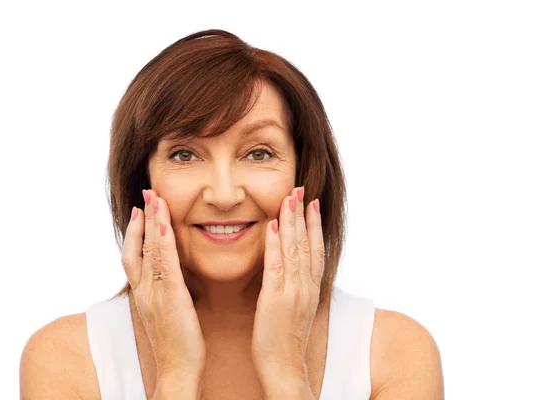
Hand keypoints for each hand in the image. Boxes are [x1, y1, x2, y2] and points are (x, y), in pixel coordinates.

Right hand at [121, 189, 205, 383]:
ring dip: (152, 222)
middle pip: (138, 246)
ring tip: (155, 198)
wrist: (177, 370)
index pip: (133, 256)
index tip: (140, 211)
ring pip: (149, 250)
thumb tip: (172, 277)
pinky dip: (162, 241)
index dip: (135, 232)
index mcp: (144, 293)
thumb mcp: (167, 313)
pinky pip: (164, 263)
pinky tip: (165, 223)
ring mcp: (154, 292)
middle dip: (142, 219)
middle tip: (146, 193)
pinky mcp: (170, 297)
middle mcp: (144, 290)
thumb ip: (166, 292)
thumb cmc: (177, 344)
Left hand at [251, 186, 323, 385]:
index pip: (316, 250)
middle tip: (301, 189)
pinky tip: (271, 226)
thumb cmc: (285, 340)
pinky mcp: (275, 300)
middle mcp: (305, 287)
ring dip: (291, 222)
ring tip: (289, 198)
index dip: (314, 225)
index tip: (312, 203)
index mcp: (311, 289)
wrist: (284, 368)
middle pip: (307, 244)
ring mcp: (292, 293)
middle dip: (303, 214)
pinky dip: (274, 245)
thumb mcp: (296, 308)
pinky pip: (275, 267)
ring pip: (294, 250)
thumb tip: (291, 266)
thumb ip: (295, 286)